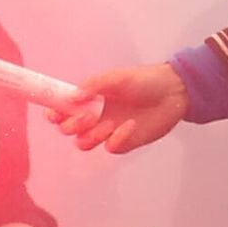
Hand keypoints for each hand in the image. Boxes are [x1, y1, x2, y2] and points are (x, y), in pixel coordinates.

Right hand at [57, 61, 187, 154]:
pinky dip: (116, 139)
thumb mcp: (116, 78)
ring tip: (107, 124)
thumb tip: (73, 97)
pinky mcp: (124, 142)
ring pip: (84, 143)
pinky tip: (129, 126)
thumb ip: (93, 86)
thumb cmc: (144, 80)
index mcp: (89, 99)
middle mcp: (94, 116)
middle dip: (71, 126)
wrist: (173, 92)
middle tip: (87, 118)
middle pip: (68, 130)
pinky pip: (110, 148)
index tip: (54, 114)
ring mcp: (108, 131)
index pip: (63, 109)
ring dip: (90, 136)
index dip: (54, 113)